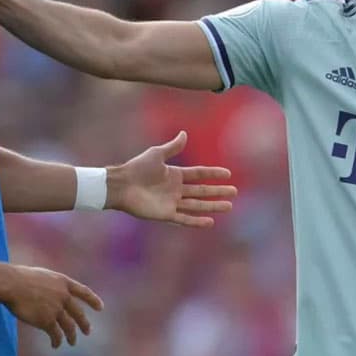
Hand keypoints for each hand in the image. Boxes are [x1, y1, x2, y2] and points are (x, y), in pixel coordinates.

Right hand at [4, 264, 103, 348]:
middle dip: (84, 323)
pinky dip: (57, 340)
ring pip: (69, 326)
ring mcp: (57, 309)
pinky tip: (56, 345)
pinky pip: (55, 333)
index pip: (84, 292)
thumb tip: (49, 292)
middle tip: (88, 331)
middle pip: (78, 313)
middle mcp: (64, 296)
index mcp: (63, 282)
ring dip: (71, 336)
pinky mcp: (47, 320)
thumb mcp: (42, 275)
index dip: (93, 300)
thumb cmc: (19, 277)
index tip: (100, 307)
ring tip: (72, 342)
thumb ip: (50, 285)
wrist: (12, 284)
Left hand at [106, 131, 237, 227]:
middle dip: (218, 191)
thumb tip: (185, 134)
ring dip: (213, 206)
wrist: (121, 185)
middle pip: (202, 191)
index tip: (228, 174)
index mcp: (174, 174)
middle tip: (234, 192)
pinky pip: (184, 219)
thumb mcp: (156, 154)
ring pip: (197, 205)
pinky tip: (210, 222)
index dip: (213, 174)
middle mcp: (175, 189)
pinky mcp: (165, 214)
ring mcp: (171, 202)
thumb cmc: (136, 168)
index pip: (199, 174)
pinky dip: (197, 221)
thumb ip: (172, 147)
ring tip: (229, 206)